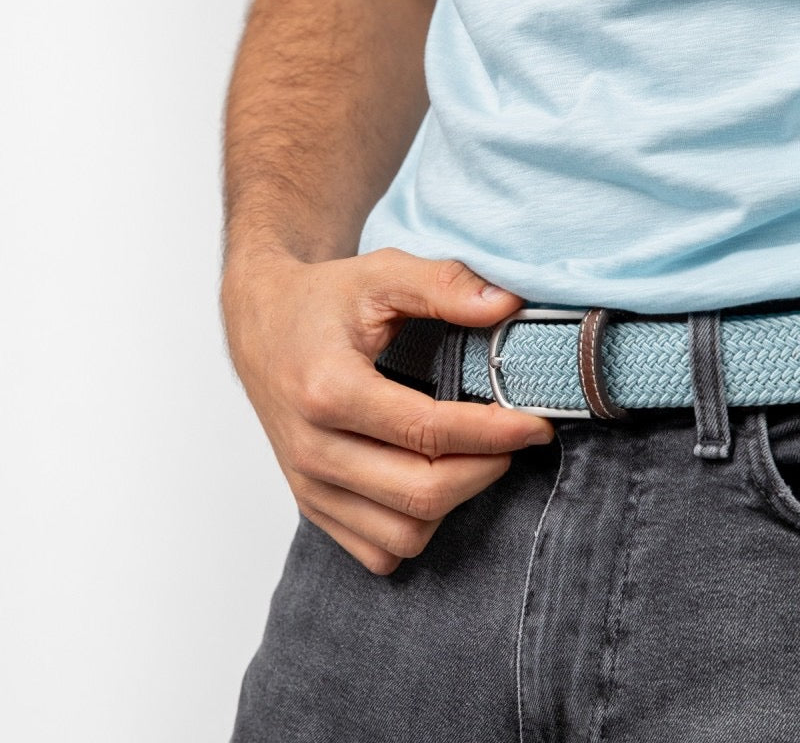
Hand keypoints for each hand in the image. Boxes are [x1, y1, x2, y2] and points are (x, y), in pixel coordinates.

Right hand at [221, 246, 554, 574]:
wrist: (262, 326)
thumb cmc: (320, 302)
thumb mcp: (380, 273)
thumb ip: (443, 285)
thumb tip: (509, 306)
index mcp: (327, 390)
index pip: (429, 432)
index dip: (495, 432)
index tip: (535, 423)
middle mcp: (311, 449)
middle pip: (423, 494)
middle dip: (485, 469)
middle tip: (510, 439)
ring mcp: (307, 483)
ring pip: (404, 534)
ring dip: (453, 503)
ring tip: (471, 459)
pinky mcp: (310, 504)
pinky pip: (377, 550)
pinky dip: (416, 529)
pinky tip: (428, 483)